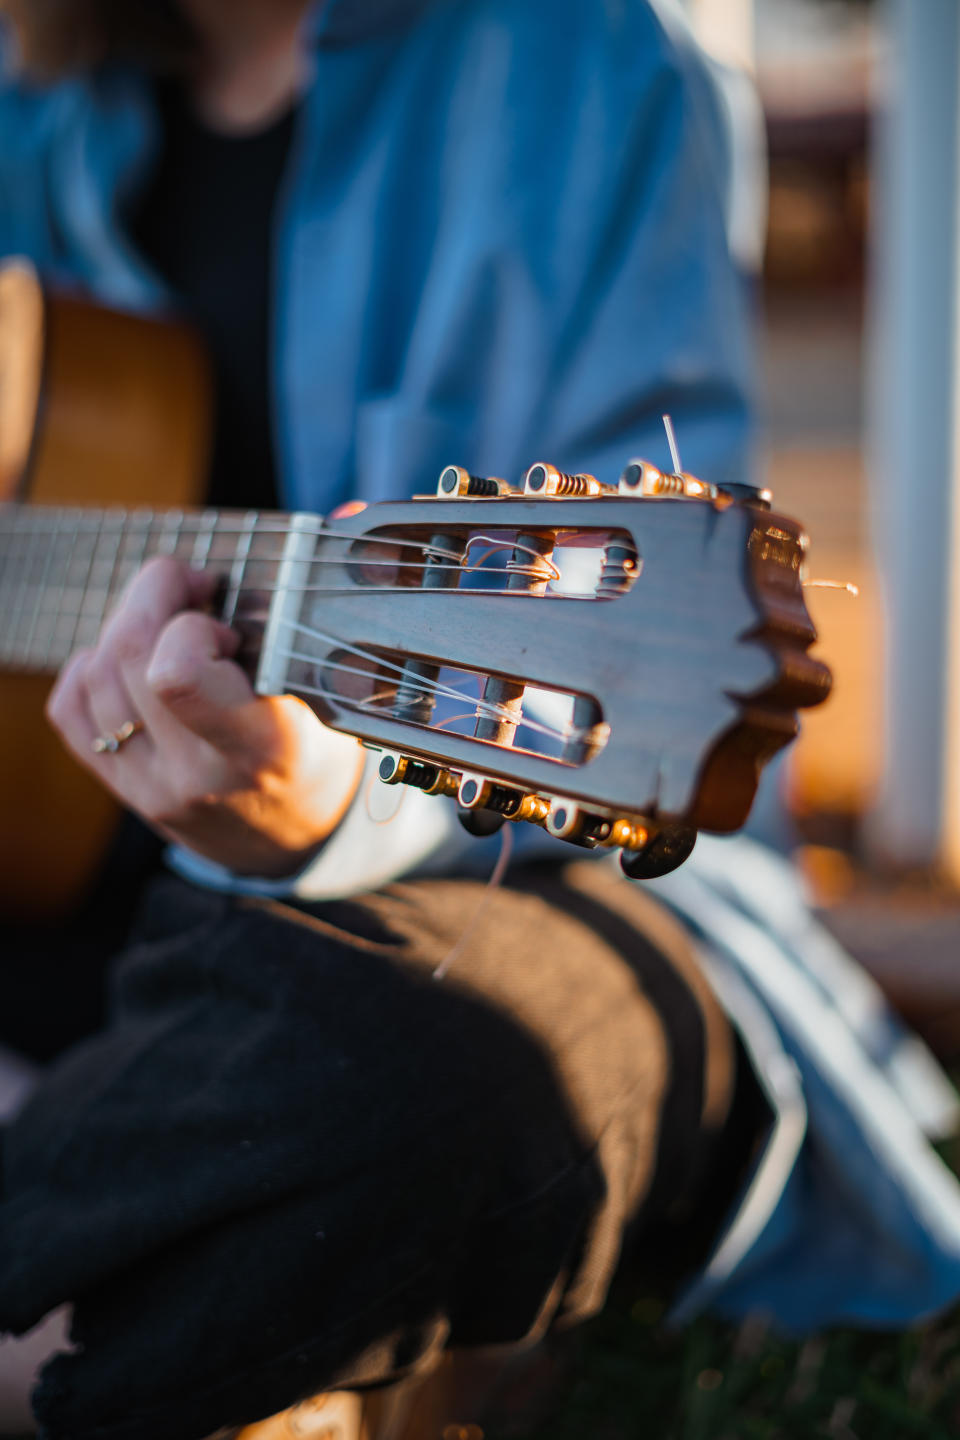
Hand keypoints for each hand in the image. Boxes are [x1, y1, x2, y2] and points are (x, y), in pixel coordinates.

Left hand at [46, 557, 363, 876]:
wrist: (294, 846)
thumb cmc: (322, 755)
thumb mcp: (342, 697)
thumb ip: (334, 607)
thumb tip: (355, 514)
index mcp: (261, 746)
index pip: (177, 674)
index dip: (187, 623)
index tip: (222, 616)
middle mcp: (197, 771)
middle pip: (127, 658)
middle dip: (152, 596)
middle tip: (192, 592)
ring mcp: (151, 786)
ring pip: (94, 676)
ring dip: (123, 626)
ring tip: (169, 623)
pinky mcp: (123, 790)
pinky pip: (70, 711)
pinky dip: (89, 668)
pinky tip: (132, 663)